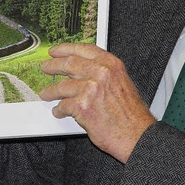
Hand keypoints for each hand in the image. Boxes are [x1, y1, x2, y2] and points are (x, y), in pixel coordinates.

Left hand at [39, 43, 155, 162]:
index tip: (55, 50)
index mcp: (111, 64)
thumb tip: (82, 70)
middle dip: (53, 65)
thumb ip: (103, 73)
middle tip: (46, 67)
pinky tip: (59, 111)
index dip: (65, 48)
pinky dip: (59, 110)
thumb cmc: (131, 115)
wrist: (138, 135)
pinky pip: (63, 106)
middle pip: (69, 63)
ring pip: (61, 86)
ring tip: (46, 93)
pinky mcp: (82, 106)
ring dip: (51, 91)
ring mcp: (90, 88)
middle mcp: (101, 72)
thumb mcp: (121, 82)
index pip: (83, 49)